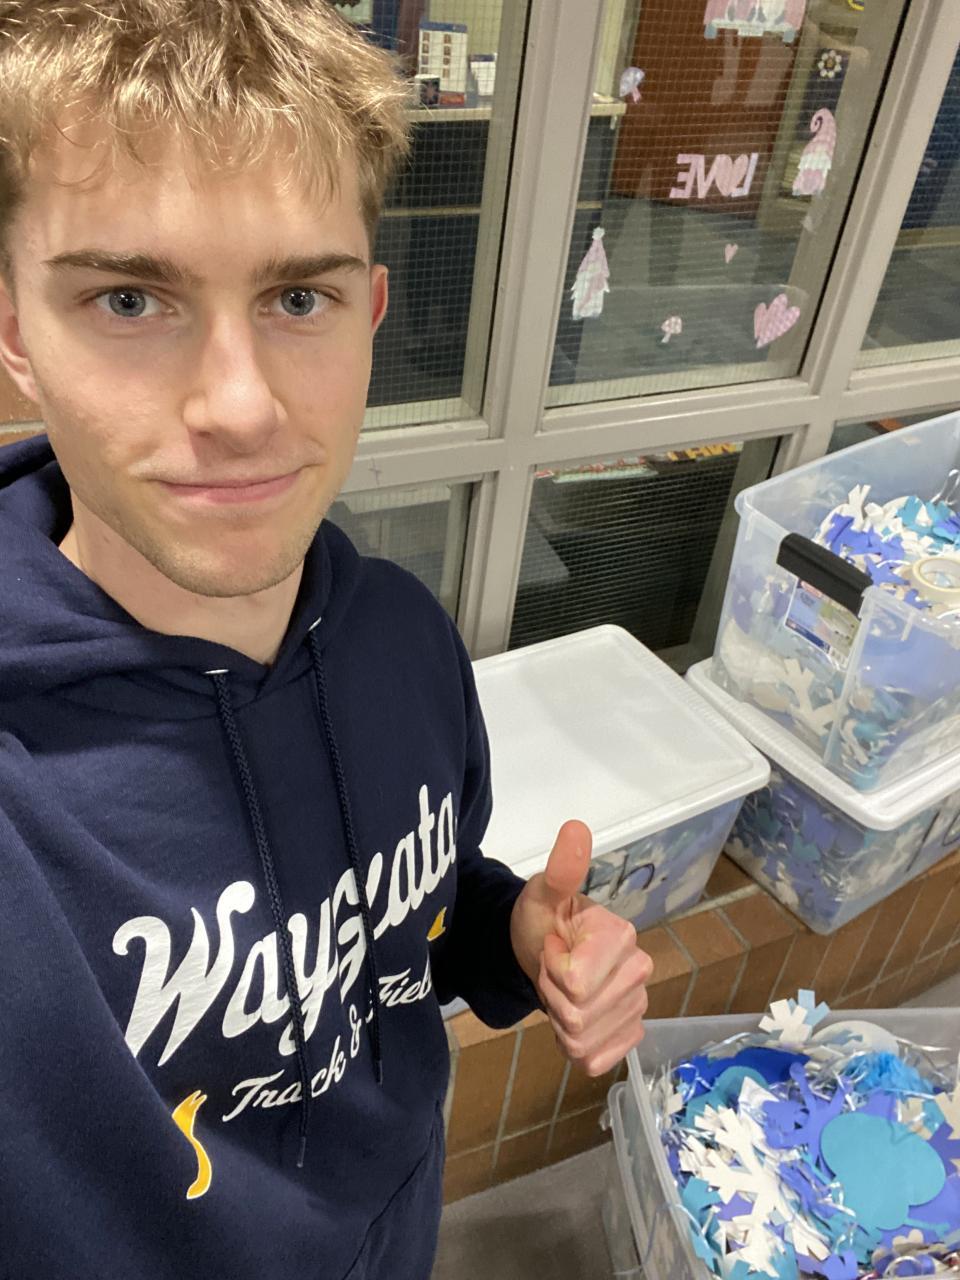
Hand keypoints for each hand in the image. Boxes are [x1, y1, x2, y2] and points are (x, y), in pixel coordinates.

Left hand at [510, 819, 653, 1076]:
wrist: (543, 947)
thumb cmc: (543, 919)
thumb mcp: (543, 893)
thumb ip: (561, 869)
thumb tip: (575, 828)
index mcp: (621, 937)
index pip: (575, 983)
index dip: (550, 970)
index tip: (551, 948)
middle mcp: (639, 971)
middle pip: (578, 1016)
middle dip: (553, 996)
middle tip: (552, 971)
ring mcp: (637, 1006)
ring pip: (583, 1041)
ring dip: (559, 1021)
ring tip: (561, 991)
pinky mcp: (630, 1034)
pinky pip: (596, 1060)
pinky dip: (574, 1047)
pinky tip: (573, 1018)